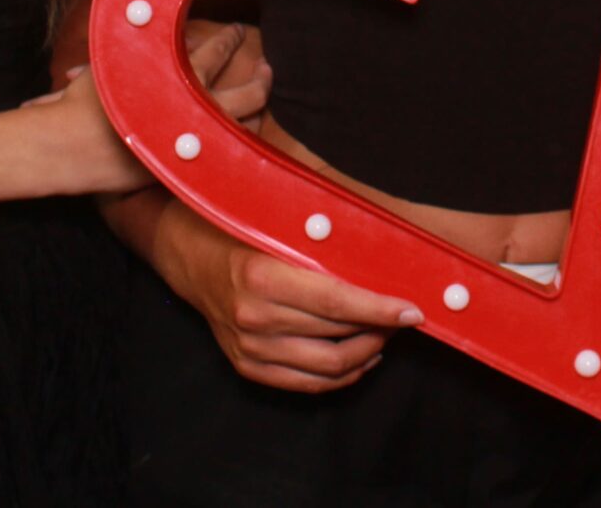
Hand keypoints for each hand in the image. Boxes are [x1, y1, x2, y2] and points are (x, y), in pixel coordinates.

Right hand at [21, 23, 268, 194]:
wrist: (60, 149)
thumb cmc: (80, 101)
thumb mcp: (112, 62)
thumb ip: (140, 46)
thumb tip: (154, 28)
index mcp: (169, 81)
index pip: (213, 54)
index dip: (229, 39)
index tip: (238, 30)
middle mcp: (184, 114)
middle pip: (242, 95)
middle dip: (259, 78)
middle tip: (266, 66)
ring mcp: (185, 146)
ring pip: (237, 127)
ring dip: (254, 109)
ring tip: (260, 95)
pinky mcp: (178, 170)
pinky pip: (219, 153)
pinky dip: (234, 138)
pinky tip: (241, 130)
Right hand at [151, 199, 422, 392]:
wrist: (187, 253)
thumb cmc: (238, 226)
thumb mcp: (275, 218)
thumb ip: (321, 234)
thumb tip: (382, 243)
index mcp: (262, 276)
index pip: (337, 302)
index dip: (380, 309)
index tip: (413, 310)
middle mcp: (254, 318)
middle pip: (338, 337)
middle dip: (380, 328)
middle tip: (403, 313)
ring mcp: (249, 348)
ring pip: (329, 367)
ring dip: (367, 352)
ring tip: (385, 332)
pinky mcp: (247, 367)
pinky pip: (308, 383)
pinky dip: (343, 375)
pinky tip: (363, 356)